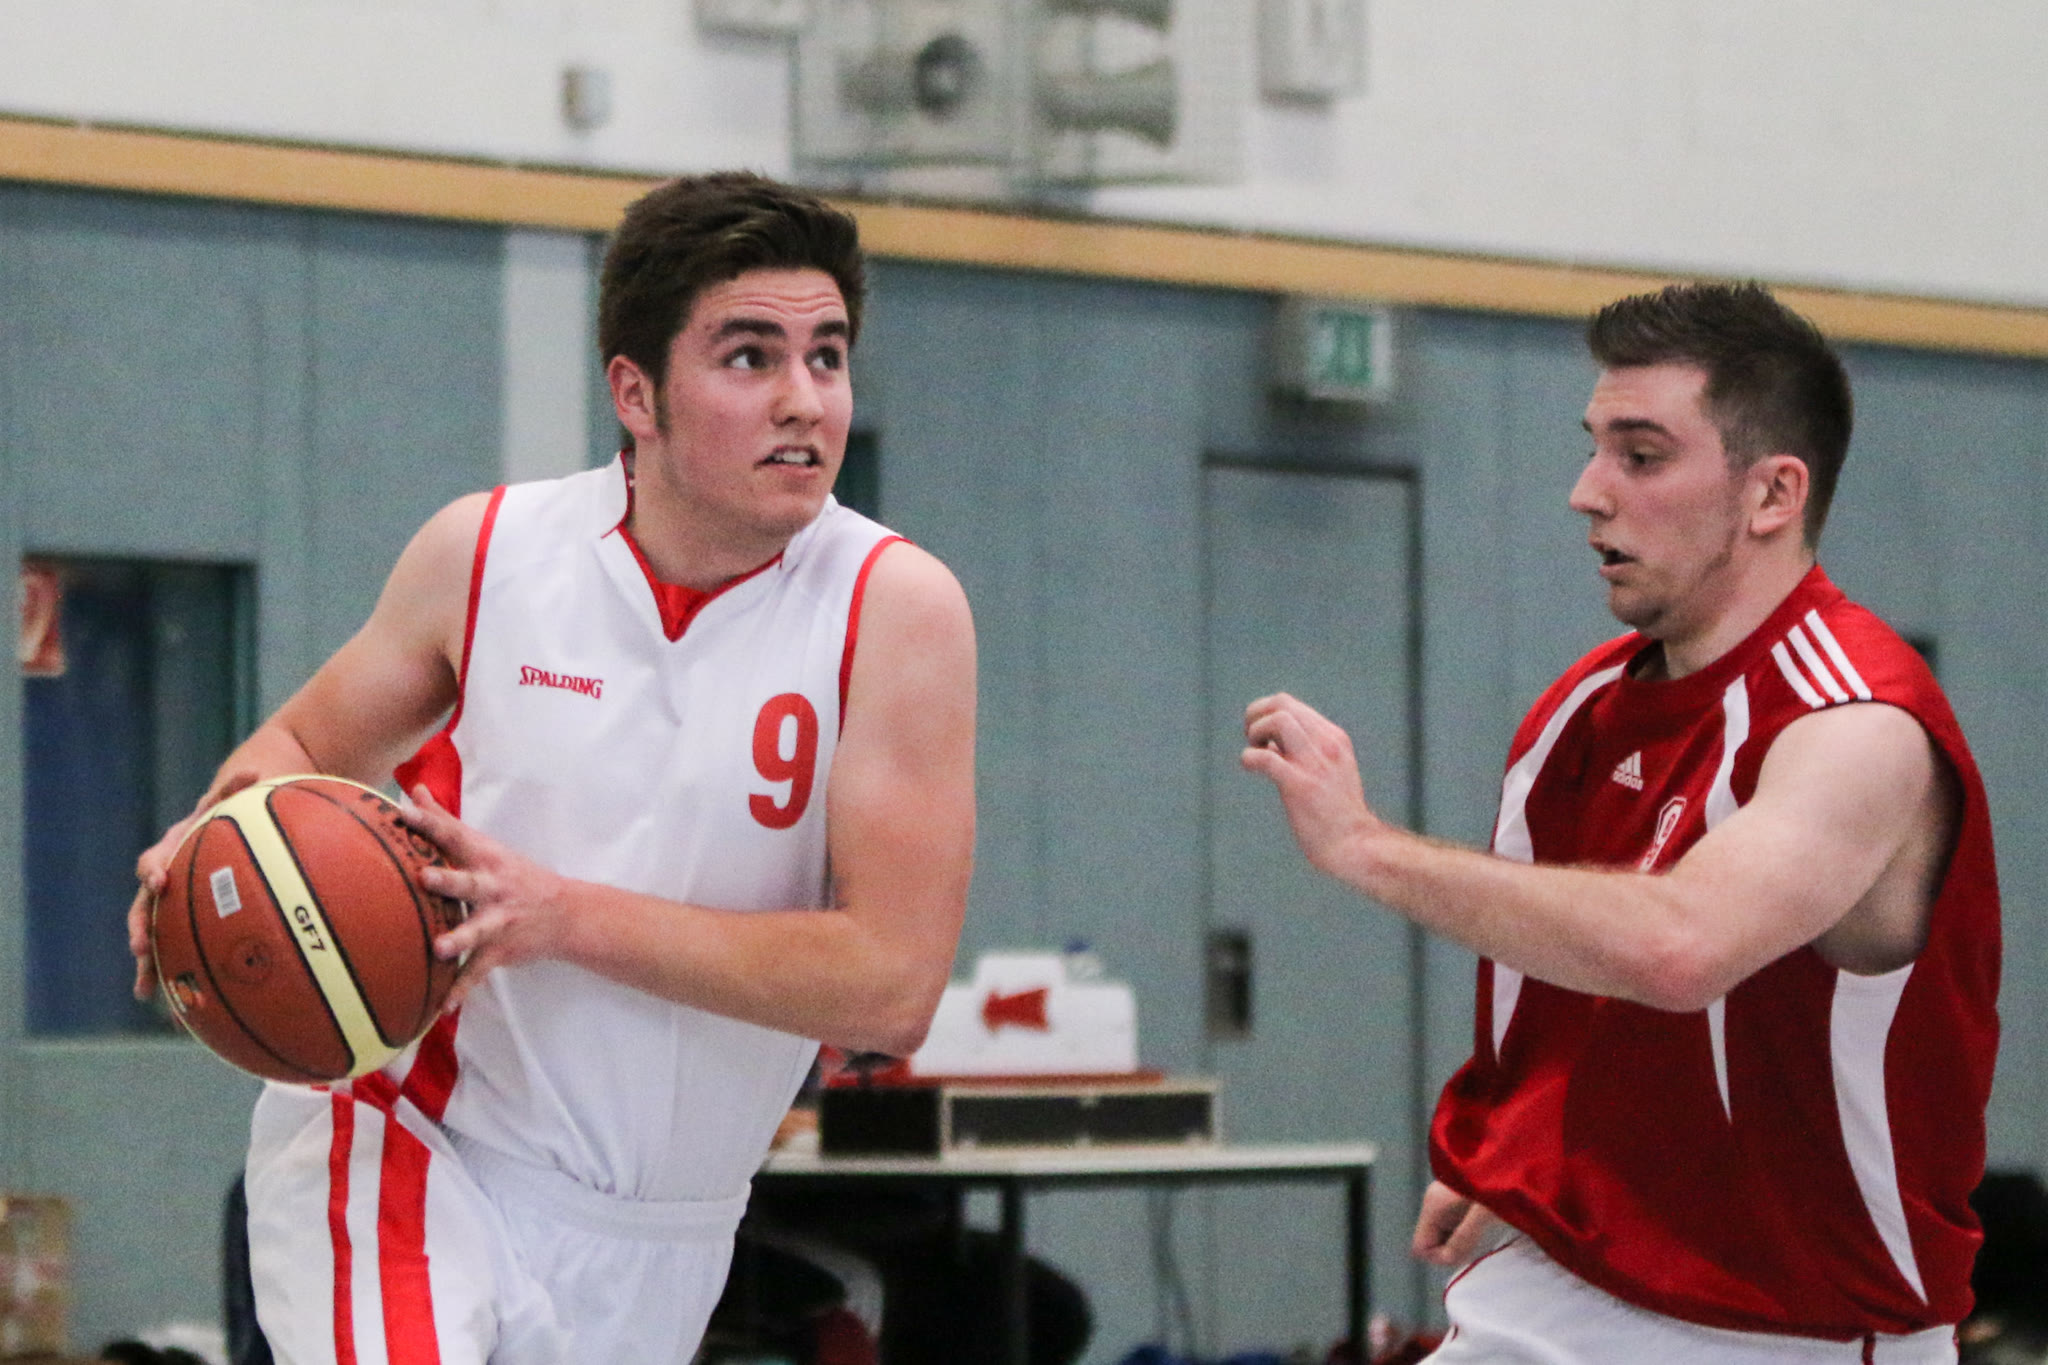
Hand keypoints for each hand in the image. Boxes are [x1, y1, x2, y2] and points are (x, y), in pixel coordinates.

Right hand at [129, 769, 260, 999]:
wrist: (230, 816)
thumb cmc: (236, 805)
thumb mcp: (237, 794)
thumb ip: (239, 786)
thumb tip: (257, 770)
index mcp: (174, 847)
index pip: (156, 859)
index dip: (154, 871)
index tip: (158, 883)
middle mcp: (167, 875)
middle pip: (146, 905)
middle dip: (142, 926)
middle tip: (141, 947)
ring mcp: (174, 899)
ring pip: (155, 932)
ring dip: (149, 960)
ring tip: (145, 988)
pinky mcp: (186, 917)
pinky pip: (176, 947)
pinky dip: (172, 973)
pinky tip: (175, 1007)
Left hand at [400, 785, 573, 1008]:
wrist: (567, 913)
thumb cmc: (514, 875)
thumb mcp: (486, 845)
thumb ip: (446, 822)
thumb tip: (415, 791)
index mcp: (487, 857)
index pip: (455, 836)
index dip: (430, 823)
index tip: (403, 811)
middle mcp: (494, 887)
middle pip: (469, 882)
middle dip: (448, 881)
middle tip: (425, 878)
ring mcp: (500, 920)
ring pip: (478, 930)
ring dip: (460, 939)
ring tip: (440, 949)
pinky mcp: (502, 949)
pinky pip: (480, 971)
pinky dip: (462, 989)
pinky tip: (443, 1006)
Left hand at [1240, 692, 1379, 877]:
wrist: (1355, 846)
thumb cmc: (1336, 814)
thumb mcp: (1329, 771)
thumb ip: (1305, 752)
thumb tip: (1271, 743)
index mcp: (1334, 739)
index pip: (1290, 704)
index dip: (1265, 714)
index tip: (1260, 738)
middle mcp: (1327, 745)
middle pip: (1282, 703)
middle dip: (1255, 716)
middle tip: (1251, 741)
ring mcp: (1315, 764)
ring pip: (1278, 720)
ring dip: (1255, 732)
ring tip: (1255, 752)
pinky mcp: (1301, 786)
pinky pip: (1266, 758)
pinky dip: (1249, 759)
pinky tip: (1250, 768)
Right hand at [1411, 1180, 1497, 1267]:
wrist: (1518, 1149)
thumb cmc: (1502, 1180)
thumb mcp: (1484, 1212)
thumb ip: (1464, 1238)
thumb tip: (1447, 1259)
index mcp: (1434, 1205)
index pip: (1420, 1248)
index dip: (1442, 1257)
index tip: (1468, 1249)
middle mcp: (1435, 1201)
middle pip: (1433, 1241)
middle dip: (1454, 1248)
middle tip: (1481, 1239)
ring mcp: (1447, 1198)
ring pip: (1446, 1234)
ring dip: (1464, 1239)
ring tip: (1488, 1228)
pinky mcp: (1461, 1197)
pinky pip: (1457, 1225)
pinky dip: (1471, 1230)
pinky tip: (1490, 1221)